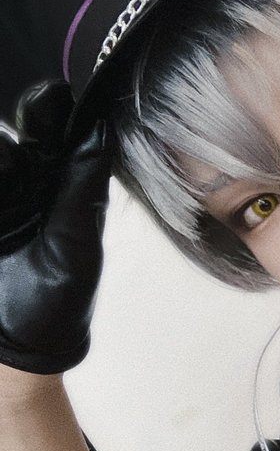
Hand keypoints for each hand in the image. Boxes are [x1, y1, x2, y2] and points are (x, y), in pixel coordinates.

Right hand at [0, 81, 110, 373]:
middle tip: (26, 141)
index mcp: (54, 186)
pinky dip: (1, 178)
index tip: (54, 98)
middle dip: (16, 138)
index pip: (48, 132)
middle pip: (6, 139)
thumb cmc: (56, 303)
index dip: (48, 111)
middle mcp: (17, 186)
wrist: (13, 353)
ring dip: (5, 161)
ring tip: (12, 174)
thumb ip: (80, 190)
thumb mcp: (75, 246)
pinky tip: (6, 196)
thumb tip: (99, 133)